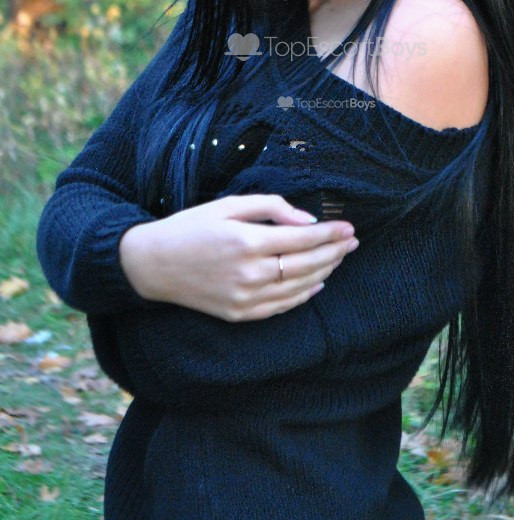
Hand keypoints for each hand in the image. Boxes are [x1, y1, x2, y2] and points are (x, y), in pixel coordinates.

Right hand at [119, 194, 358, 321]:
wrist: (153, 264)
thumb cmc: (191, 226)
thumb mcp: (228, 204)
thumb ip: (271, 207)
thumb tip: (307, 219)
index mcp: (247, 241)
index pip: (303, 239)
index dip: (330, 234)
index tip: (349, 227)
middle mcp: (249, 273)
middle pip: (306, 264)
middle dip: (335, 252)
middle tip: (353, 242)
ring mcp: (244, 298)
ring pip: (298, 287)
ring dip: (325, 272)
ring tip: (340, 257)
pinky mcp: (239, 314)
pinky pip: (281, 307)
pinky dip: (304, 295)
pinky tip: (318, 283)